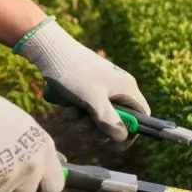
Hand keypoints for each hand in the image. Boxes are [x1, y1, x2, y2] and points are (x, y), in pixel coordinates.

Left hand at [14, 17, 149, 145]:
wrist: (49, 50)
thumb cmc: (73, 72)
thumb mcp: (93, 100)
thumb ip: (109, 121)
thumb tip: (122, 137)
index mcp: (127, 89)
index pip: (142, 117)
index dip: (131, 132)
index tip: (114, 141)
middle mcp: (118, 90)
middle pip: (118, 122)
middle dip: (100, 129)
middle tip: (85, 128)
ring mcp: (102, 91)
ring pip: (99, 119)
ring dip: (84, 123)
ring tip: (72, 113)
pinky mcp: (87, 91)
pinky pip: (87, 112)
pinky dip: (76, 114)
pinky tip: (66, 107)